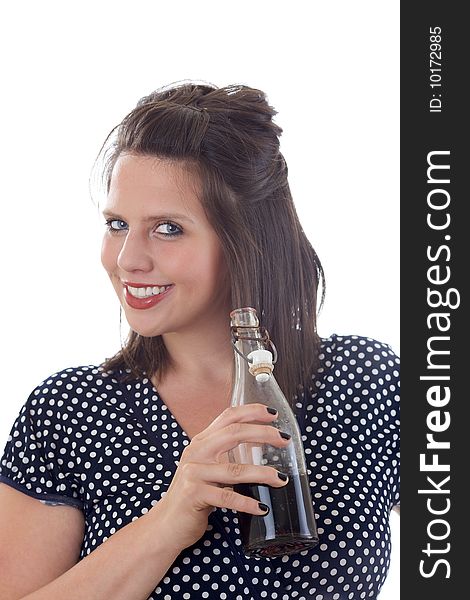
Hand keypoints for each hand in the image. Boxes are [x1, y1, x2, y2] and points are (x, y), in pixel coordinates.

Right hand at [150, 404, 290, 551]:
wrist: (166, 524)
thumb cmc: (192, 495)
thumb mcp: (206, 467)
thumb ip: (225, 454)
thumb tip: (260, 445)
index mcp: (201, 441)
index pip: (228, 416)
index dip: (251, 411)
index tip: (273, 414)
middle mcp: (196, 452)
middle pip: (234, 433)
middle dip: (263, 434)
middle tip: (284, 441)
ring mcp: (194, 472)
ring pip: (235, 470)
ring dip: (263, 474)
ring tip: (281, 479)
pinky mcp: (194, 494)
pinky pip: (227, 497)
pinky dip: (247, 503)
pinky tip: (261, 508)